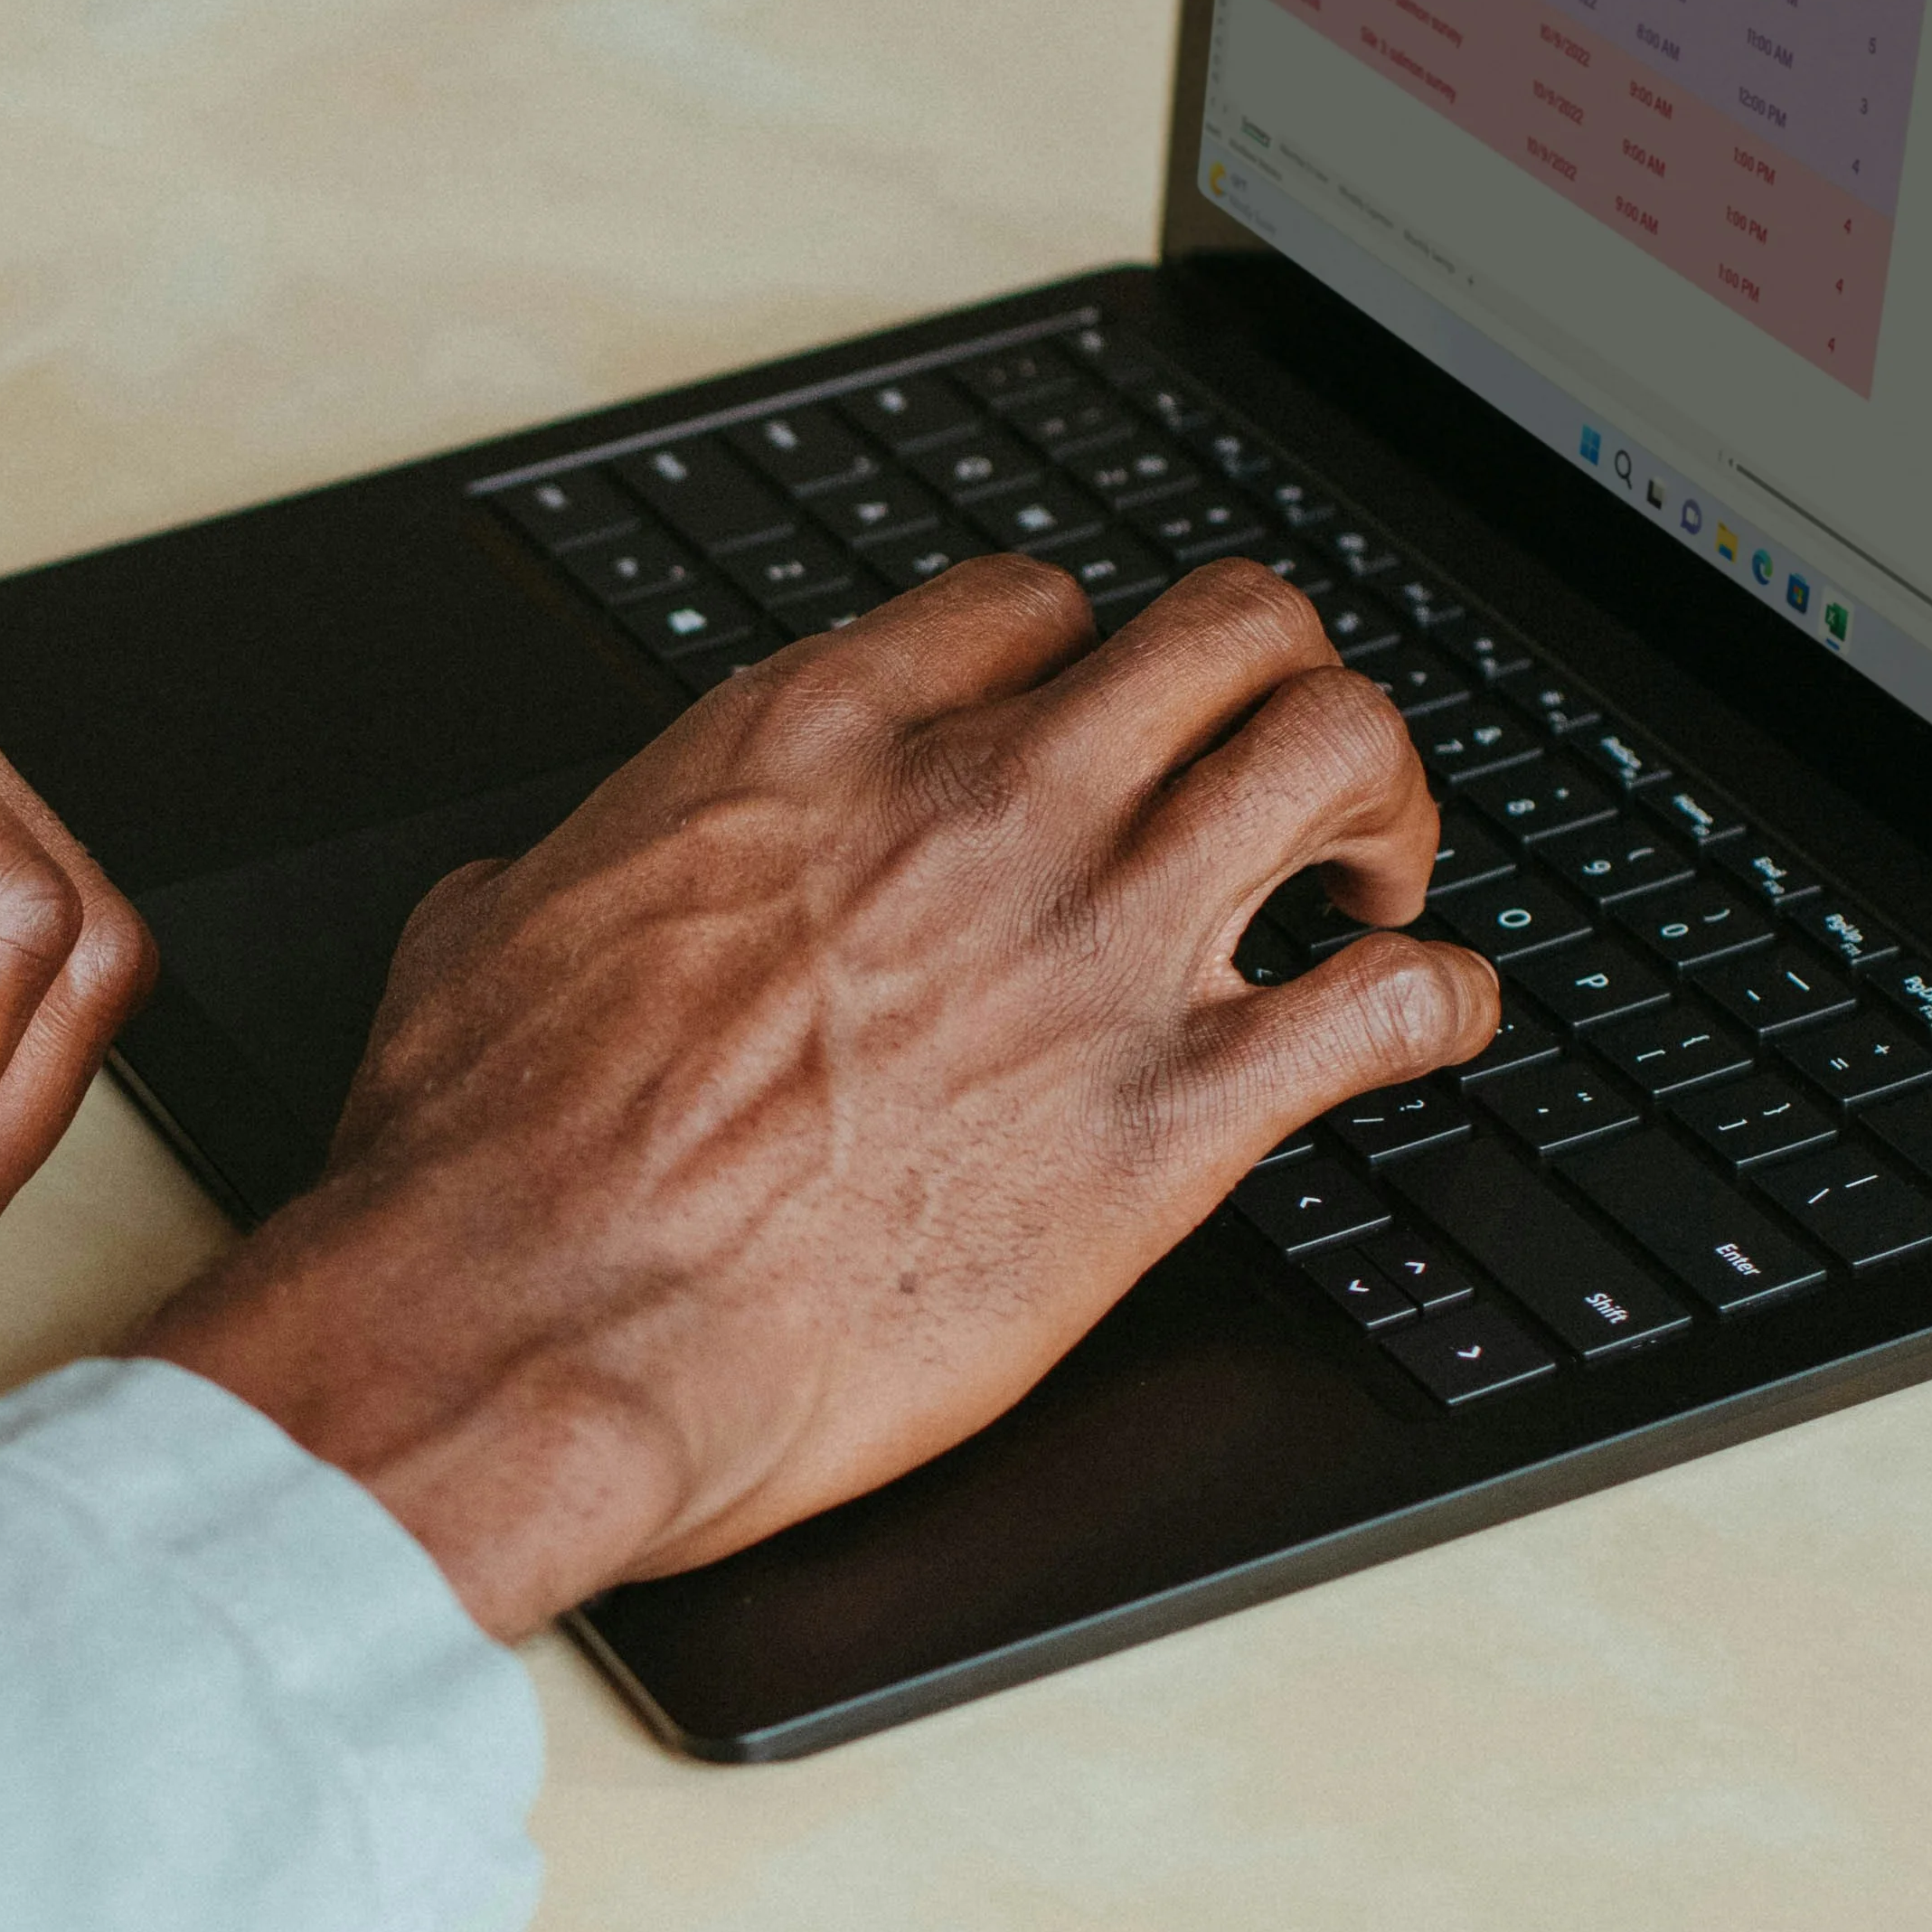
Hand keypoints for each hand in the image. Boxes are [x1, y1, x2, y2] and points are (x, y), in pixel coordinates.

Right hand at [136, 553, 1498, 1633]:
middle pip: (1232, 629)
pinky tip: (1426, 1025)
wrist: (532, 1325)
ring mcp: (1090, 952)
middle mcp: (980, 808)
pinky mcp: (1167, 1123)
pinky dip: (1442, 1002)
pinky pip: (1391, 1006)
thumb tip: (534, 889)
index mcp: (813, 745)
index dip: (1084, 664)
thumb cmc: (490, 1161)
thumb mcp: (488, 938)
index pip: (1032, 607)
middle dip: (1281, 688)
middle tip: (1274, 788)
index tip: (1092, 733)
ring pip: (1342, 751)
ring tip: (1367, 883)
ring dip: (1386, 807)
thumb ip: (565, 873)